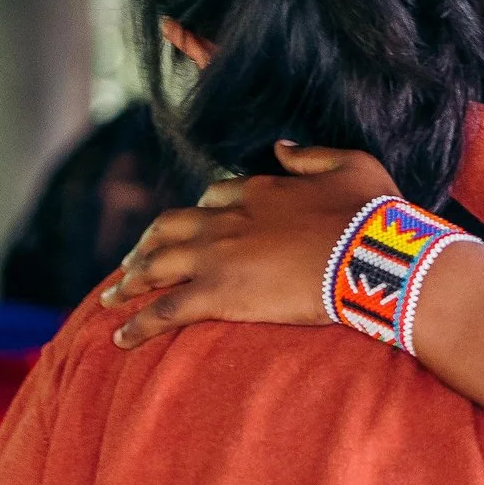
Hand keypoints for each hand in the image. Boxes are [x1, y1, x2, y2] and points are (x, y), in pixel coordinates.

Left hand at [103, 145, 399, 347]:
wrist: (370, 255)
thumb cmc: (371, 214)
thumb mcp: (352, 164)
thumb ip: (312, 154)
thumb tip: (282, 146)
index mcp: (258, 190)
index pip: (213, 198)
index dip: (200, 214)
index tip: (194, 226)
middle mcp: (227, 220)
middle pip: (170, 228)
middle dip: (147, 244)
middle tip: (133, 261)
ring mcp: (217, 256)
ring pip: (157, 265)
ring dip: (131, 281)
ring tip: (112, 297)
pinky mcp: (217, 293)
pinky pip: (164, 309)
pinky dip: (138, 324)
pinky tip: (120, 338)